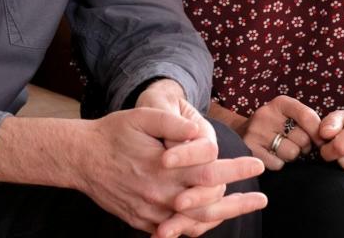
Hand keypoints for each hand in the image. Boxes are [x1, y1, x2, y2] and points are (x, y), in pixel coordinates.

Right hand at [78, 105, 264, 236]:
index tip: (258, 165)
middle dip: (239, 203)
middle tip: (262, 198)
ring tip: (242, 208)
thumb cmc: (114, 133)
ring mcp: (151, 214)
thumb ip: (173, 124)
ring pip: (195, 223)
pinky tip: (211, 217)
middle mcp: (160, 196)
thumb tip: (199, 132)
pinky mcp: (142, 222)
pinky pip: (176, 230)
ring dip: (221, 216)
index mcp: (164, 169)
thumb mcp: (143, 117)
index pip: (210, 172)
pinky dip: (196, 226)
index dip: (237, 169)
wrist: (81, 158)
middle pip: (209, 206)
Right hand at [218, 95, 320, 171]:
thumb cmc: (276, 126)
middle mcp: (265, 114)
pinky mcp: (250, 150)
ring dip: (291, 156)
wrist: (242, 132)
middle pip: (303, 139)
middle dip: (304, 146)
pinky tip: (271, 155)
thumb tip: (324, 141)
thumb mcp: (290, 115)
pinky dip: (278, 163)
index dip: (318, 132)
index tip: (321, 141)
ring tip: (281, 148)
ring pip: (292, 153)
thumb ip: (309, 122)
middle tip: (294, 143)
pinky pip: (278, 164)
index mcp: (280, 103)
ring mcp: (256, 132)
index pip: (307, 116)